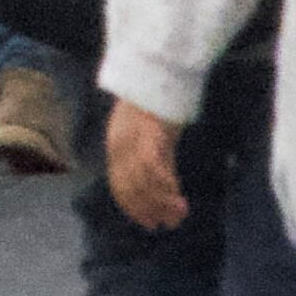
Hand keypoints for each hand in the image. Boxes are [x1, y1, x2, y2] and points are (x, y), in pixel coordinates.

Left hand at [103, 98, 189, 227]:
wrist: (156, 70)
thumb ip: (151, 155)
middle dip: (150, 210)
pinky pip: (153, 166)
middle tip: (169, 225)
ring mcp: (133, 139)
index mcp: (116, 145)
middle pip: (130, 187)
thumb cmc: (154, 100)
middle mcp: (120, 144)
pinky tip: (177, 195)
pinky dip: (164, 184)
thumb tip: (163, 183)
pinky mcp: (149, 132)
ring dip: (162, 202)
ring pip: (143, 181)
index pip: (119, 185)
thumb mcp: (145, 131)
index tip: (150, 223)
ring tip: (179, 214)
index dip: (134, 208)